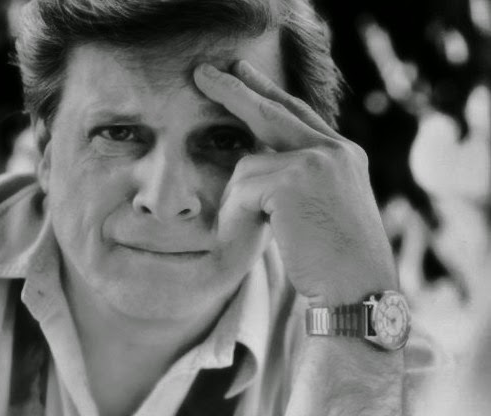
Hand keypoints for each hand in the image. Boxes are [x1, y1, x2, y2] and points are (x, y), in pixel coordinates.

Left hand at [194, 60, 397, 306]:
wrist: (359, 293)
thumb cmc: (336, 264)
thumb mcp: (321, 212)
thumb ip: (297, 181)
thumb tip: (253, 165)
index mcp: (343, 156)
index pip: (298, 114)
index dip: (268, 93)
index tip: (244, 75)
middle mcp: (334, 150)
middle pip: (272, 110)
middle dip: (234, 90)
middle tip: (203, 73)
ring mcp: (317, 160)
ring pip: (246, 166)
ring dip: (236, 204)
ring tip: (244, 233)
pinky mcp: (296, 178)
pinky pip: (241, 190)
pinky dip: (234, 216)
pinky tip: (243, 236)